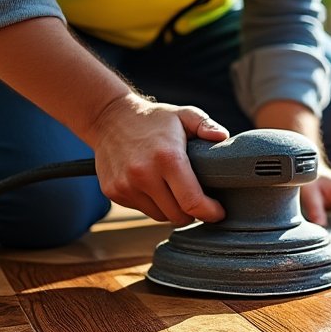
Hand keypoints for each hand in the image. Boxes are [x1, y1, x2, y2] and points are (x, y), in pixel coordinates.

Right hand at [88, 93, 227, 225]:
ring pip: (160, 216)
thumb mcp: (183, 115)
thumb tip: (222, 137)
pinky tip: (154, 187)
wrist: (108, 117)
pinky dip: (152, 204)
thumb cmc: (153, 119)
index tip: (218, 212)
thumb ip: (206, 125)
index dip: (210, 212)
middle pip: (178, 215)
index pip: (192, 202)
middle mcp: (144, 174)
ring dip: (172, 210)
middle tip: (197, 200)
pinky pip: (142, 210)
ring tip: (175, 192)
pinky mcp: (113, 191)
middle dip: (192, 212)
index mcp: (168, 158)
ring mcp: (126, 185)